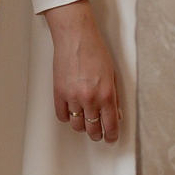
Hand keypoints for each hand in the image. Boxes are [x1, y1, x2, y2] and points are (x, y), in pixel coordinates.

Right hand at [45, 1, 121, 142]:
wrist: (76, 37)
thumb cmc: (94, 51)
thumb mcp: (112, 74)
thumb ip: (114, 96)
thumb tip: (115, 114)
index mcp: (106, 94)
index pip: (110, 125)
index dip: (111, 136)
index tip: (111, 138)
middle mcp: (90, 99)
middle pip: (93, 130)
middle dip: (97, 134)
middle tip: (98, 133)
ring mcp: (73, 97)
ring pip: (77, 125)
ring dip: (82, 126)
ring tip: (85, 122)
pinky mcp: (59, 93)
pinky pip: (62, 115)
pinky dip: (67, 117)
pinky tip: (71, 112)